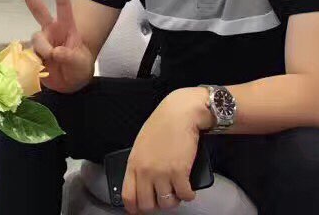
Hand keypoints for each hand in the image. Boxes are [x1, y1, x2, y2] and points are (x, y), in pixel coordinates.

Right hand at [15, 0, 93, 93]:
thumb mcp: (80, 64)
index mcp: (66, 28)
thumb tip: (56, 52)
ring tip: (50, 63)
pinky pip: (28, 55)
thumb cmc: (78, 68)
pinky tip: (38, 69)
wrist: (69, 84)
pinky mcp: (32, 54)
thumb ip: (70, 57)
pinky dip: (32, 63)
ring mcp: (41, 42)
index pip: (64, 7)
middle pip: (38, 10)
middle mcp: (51, 31)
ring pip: (35, 39)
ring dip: (42, 50)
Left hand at [122, 88, 207, 212]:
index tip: (142, 209)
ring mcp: (163, 173)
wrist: (180, 113)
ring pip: (167, 203)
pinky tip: (189, 189)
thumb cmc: (163, 125)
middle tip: (164, 198)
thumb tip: (143, 182)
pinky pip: (184, 195)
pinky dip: (189, 195)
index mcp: (134, 164)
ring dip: (174, 200)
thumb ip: (140, 164)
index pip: (128, 197)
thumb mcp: (142, 144)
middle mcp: (146, 171)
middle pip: (147, 205)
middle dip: (157, 205)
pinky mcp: (180, 172)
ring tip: (178, 191)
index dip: (136, 208)